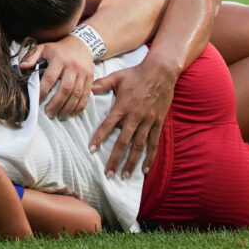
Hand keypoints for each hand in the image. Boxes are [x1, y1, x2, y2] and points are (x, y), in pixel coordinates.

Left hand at [22, 37, 93, 118]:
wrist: (82, 44)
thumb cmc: (59, 49)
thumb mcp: (44, 48)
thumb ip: (32, 57)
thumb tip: (21, 67)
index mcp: (59, 59)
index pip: (50, 78)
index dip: (43, 91)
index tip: (37, 101)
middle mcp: (73, 67)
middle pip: (65, 89)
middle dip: (56, 104)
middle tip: (49, 113)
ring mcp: (83, 73)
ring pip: (76, 94)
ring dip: (67, 108)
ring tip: (59, 116)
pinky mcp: (90, 79)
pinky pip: (86, 95)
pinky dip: (79, 106)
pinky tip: (72, 113)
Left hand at [89, 58, 176, 178]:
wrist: (160, 72)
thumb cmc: (136, 74)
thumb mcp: (116, 77)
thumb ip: (101, 84)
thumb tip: (87, 88)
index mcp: (122, 107)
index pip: (107, 126)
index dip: (99, 138)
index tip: (92, 150)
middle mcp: (134, 117)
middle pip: (122, 142)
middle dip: (115, 160)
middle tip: (108, 175)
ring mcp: (147, 122)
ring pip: (138, 147)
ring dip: (131, 163)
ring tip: (125, 176)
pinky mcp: (157, 123)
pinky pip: (153, 143)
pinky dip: (150, 157)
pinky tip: (145, 169)